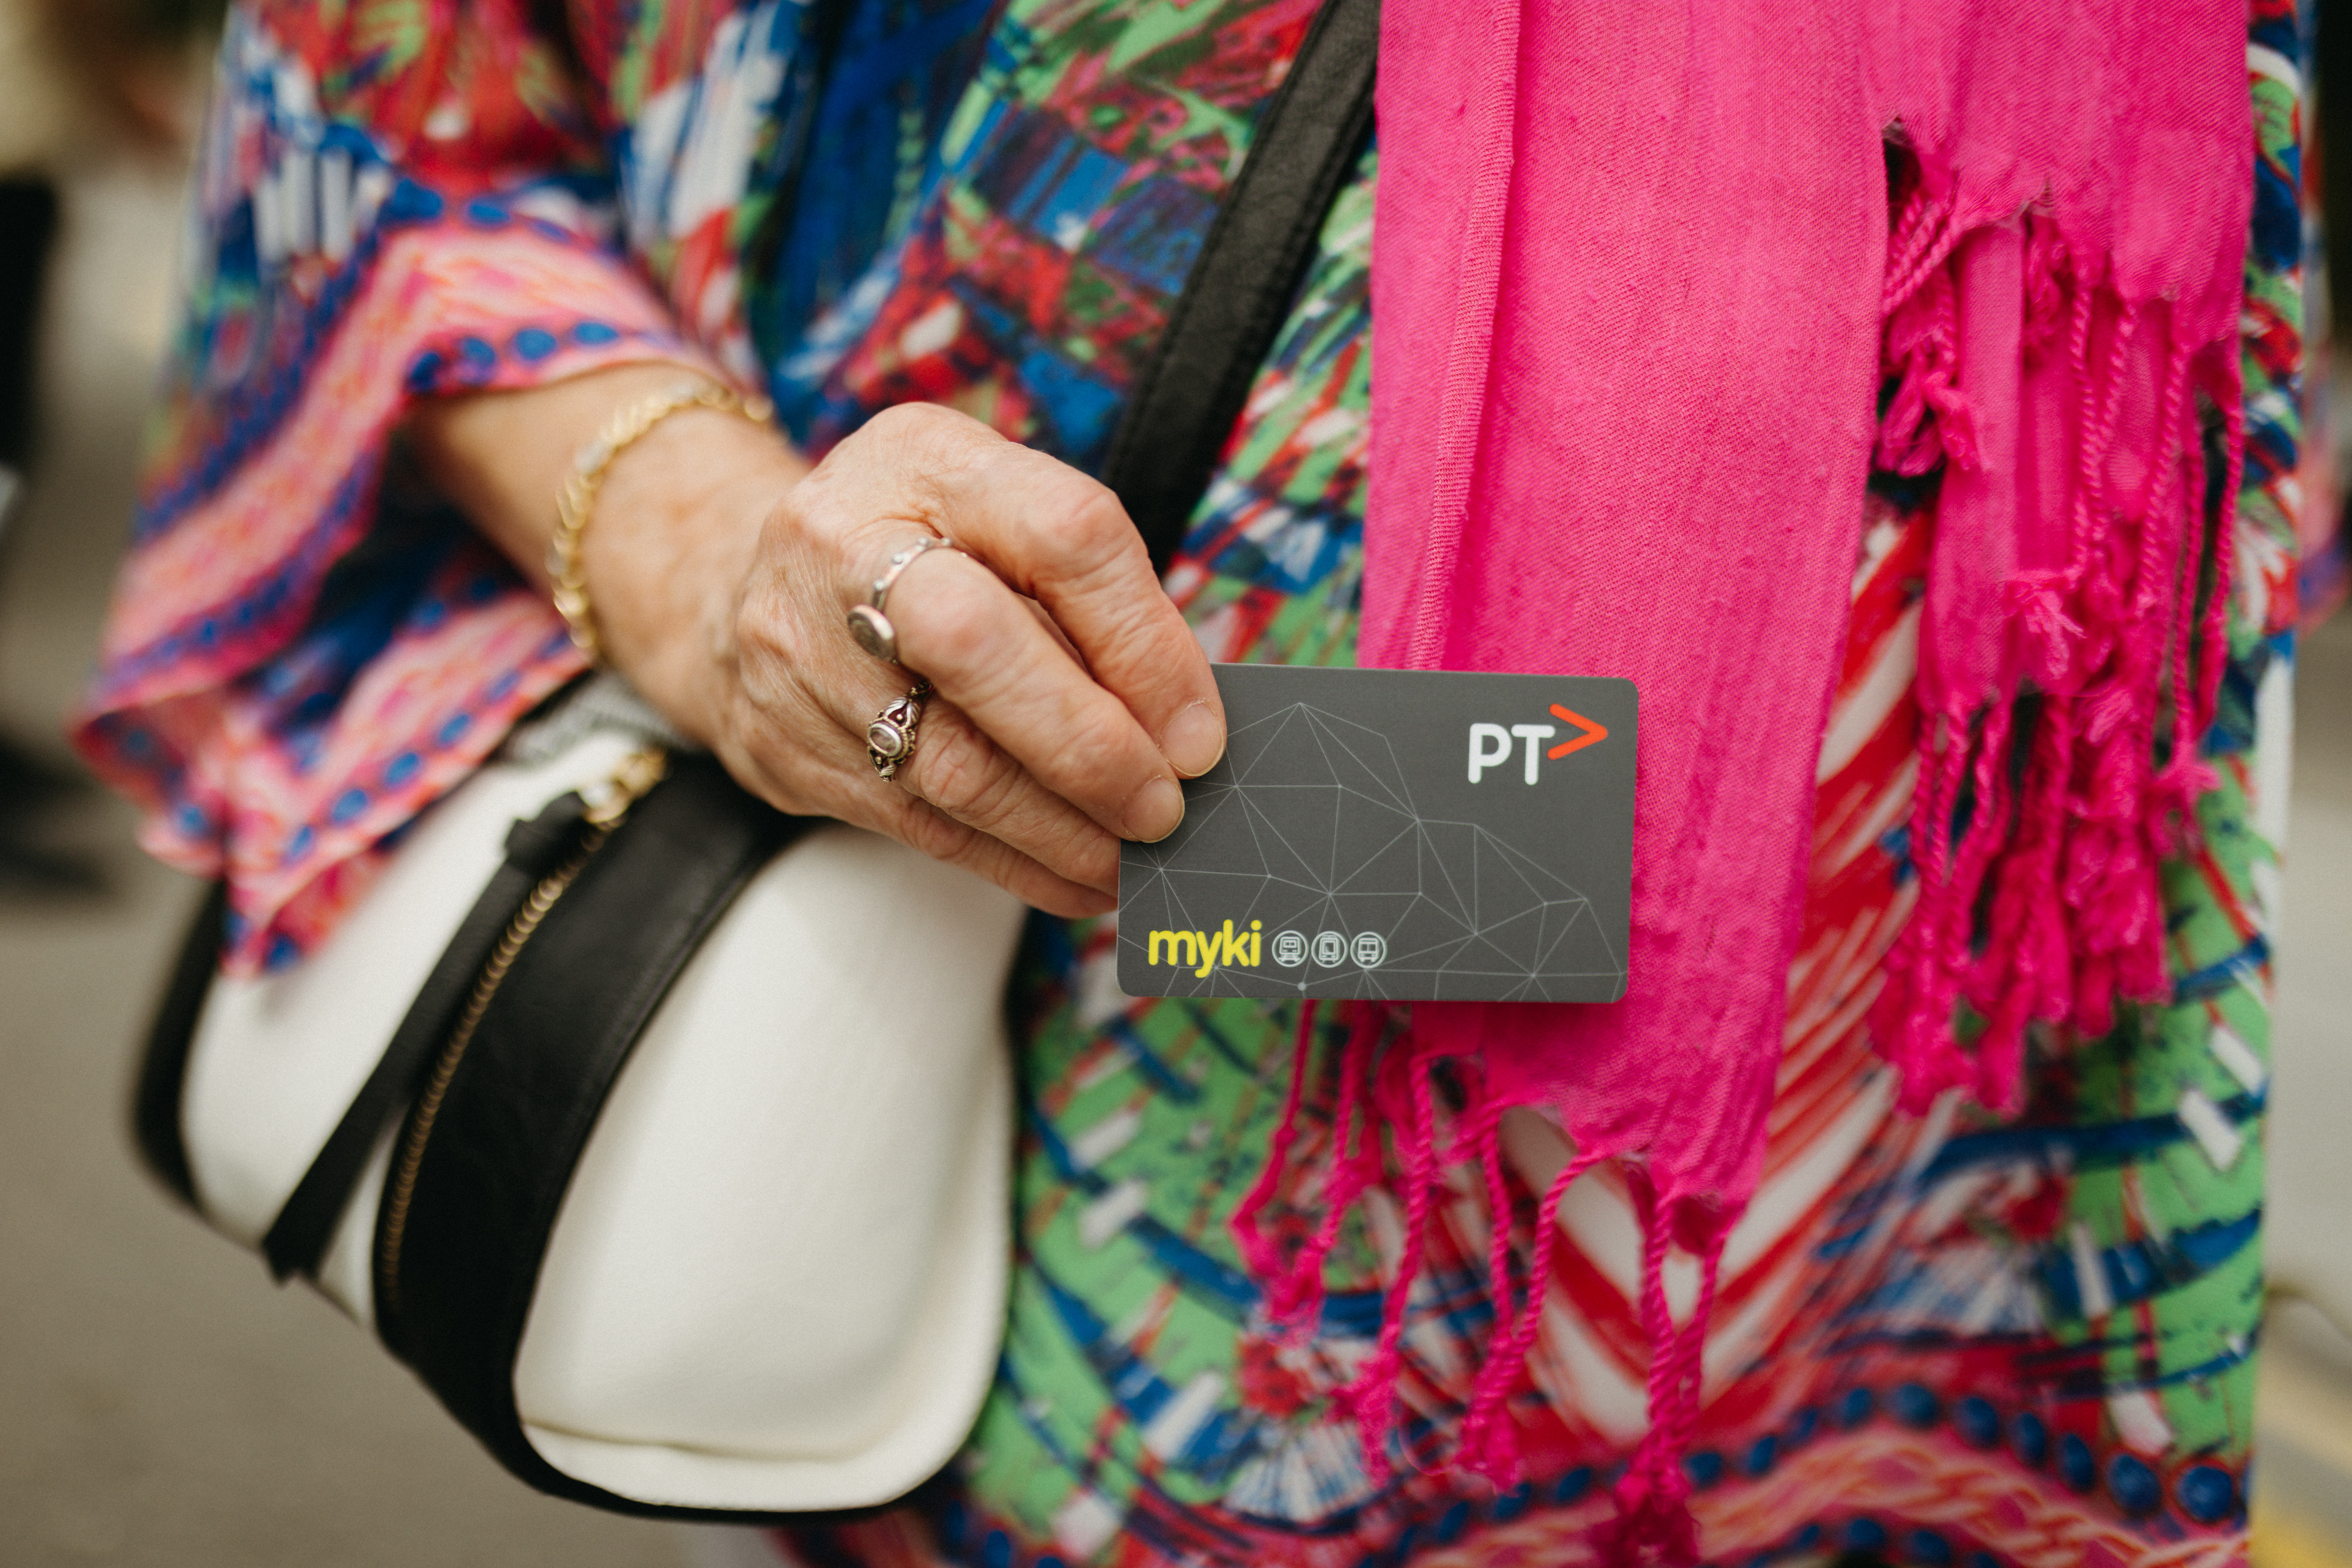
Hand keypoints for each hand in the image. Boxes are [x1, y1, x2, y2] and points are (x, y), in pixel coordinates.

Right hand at [413, 371, 1223, 918]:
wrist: (731, 586)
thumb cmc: (919, 552)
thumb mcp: (997, 519)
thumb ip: (1090, 599)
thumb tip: (1189, 729)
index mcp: (928, 459)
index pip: (1064, 534)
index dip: (1146, 644)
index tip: (1200, 733)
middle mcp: (847, 540)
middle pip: (976, 643)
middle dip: (1091, 746)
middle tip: (1164, 809)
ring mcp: (801, 645)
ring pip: (948, 761)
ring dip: (1061, 831)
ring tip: (1133, 864)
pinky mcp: (784, 744)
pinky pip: (919, 822)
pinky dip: (1015, 862)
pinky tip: (1077, 880)